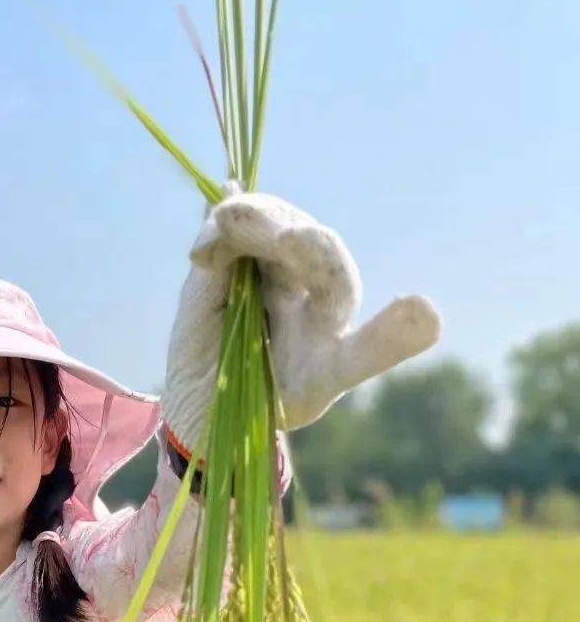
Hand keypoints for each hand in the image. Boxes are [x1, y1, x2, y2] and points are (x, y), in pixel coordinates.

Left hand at [161, 178, 441, 457]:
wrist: (198, 428)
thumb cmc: (201, 365)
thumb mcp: (196, 310)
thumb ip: (214, 265)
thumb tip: (229, 194)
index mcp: (273, 269)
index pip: (273, 223)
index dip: (243, 219)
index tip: (201, 248)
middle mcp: (305, 292)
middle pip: (309, 244)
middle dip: (275, 226)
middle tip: (238, 221)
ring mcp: (323, 330)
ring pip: (337, 285)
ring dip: (322, 259)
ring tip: (298, 241)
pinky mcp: (328, 376)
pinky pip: (367, 355)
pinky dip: (397, 336)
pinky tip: (424, 317)